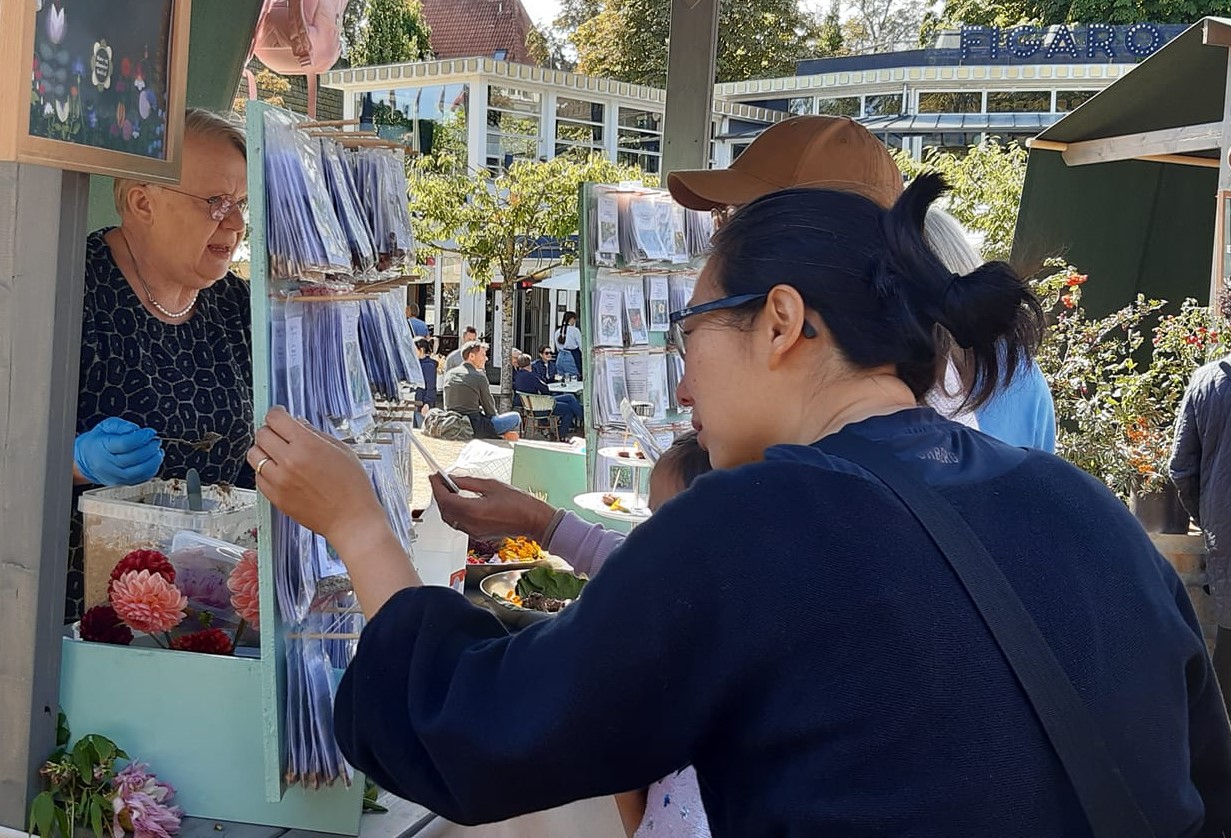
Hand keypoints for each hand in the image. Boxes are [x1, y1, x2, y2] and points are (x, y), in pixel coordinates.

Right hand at [74, 417, 163, 485]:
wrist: (87, 459)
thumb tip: (136, 429)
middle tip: (156, 440)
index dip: (142, 437)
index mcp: (102, 448)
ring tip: (157, 450)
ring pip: (140, 470)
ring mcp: (115, 476)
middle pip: (135, 458)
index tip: (150, 432)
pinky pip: (142, 478)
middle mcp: (108, 465)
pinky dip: (152, 469)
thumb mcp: (107, 426)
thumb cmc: (98, 441)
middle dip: (150, 448)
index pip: (125, 444)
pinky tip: (154, 460)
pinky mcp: (122, 483)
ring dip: (154, 460)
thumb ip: (122, 426)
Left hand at [247, 407, 385, 546]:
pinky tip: (280, 472)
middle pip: (261, 434)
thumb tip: (298, 424)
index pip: (276, 419)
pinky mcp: (275, 497)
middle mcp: (288, 461)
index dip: (277, 413)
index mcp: (307, 445)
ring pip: (253, 455)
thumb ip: (315, 434)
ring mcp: (279, 481)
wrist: (352, 520)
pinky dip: (265, 471)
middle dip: (270, 430)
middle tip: (280, 434)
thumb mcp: (341, 450)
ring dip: (263, 450)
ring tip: (277, 454)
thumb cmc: (352, 487)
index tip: (280, 415)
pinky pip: (258, 477)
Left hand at [429, 474, 555, 542]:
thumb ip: (468, 482)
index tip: (434, 477)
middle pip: (444, 510)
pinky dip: (453, 513)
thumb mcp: (491, 485)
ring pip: (449, 519)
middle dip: (439, 495)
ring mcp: (474, 532)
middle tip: (439, 481)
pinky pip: (458, 524)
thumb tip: (452, 479)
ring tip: (447, 490)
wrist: (533, 521)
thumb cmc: (519, 504)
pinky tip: (458, 503)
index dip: (437, 486)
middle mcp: (471, 524)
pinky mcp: (478, 535)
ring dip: (445, 505)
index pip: (445, 499)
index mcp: (473, 511)